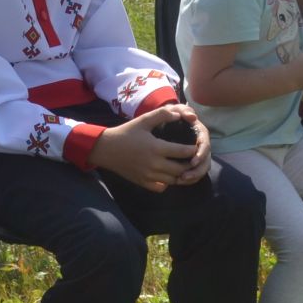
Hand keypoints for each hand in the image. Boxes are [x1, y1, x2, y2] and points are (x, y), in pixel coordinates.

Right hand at [90, 105, 206, 192]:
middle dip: (190, 164)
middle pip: (181, 169)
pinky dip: (167, 183)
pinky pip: (161, 187)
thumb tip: (179, 114)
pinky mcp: (142, 182)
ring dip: (181, 174)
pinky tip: (168, 174)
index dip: (193, 150)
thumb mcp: (143, 120)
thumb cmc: (126, 132)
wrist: (106, 149)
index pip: (182, 152)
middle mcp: (154, 164)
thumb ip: (162, 115)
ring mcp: (148, 175)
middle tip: (194, 158)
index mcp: (156, 148)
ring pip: (173, 180)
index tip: (196, 146)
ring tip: (184, 167)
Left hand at [174, 109, 210, 183]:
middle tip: (184, 176)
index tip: (192, 162)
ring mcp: (197, 154)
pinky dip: (189, 178)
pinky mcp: (191, 161)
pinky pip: (194, 173)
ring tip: (180, 180)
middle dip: (197, 171)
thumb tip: (193, 116)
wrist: (164, 121)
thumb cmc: (172, 114)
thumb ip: (183, 110)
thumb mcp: (176, 109)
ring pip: (201, 169)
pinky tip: (178, 181)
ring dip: (193, 176)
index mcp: (200, 133)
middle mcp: (201, 145)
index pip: (205, 146)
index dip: (201, 155)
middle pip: (205, 161)